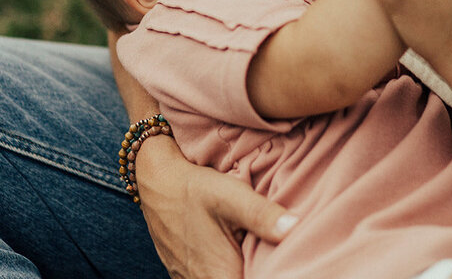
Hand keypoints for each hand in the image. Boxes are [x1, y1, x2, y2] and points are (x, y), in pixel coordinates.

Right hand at [134, 136, 297, 278]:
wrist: (157, 182)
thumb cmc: (194, 189)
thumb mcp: (232, 195)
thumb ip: (263, 215)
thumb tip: (294, 228)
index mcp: (219, 276)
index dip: (270, 274)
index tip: (283, 264)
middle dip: (259, 271)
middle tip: (274, 254)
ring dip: (244, 270)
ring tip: (256, 252)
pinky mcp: (185, 274)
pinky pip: (212, 278)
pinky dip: (228, 269)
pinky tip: (238, 252)